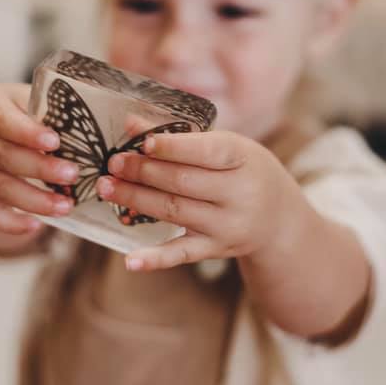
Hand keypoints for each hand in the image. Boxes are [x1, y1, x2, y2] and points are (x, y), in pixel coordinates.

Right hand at [0, 83, 77, 234]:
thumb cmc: (16, 109)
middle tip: (72, 174)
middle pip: (2, 156)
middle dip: (40, 169)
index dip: (28, 133)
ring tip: (65, 205)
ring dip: (34, 200)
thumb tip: (82, 132)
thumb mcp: (26, 98)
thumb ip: (46, 111)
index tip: (55, 142)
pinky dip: (11, 223)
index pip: (3, 121)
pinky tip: (36, 225)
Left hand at [95, 130, 289, 270]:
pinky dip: (154, 258)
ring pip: (174, 211)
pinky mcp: (216, 249)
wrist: (278, 217)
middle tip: (113, 163)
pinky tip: (130, 260)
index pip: (205, 151)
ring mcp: (227, 225)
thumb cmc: (242, 170)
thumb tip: (131, 123)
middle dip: (143, 171)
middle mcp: (238, 193)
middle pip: (182, 182)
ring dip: (136, 199)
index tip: (142, 142)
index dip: (172, 147)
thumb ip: (179, 136)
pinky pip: (181, 254)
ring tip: (107, 188)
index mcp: (242, 158)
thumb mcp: (225, 146)